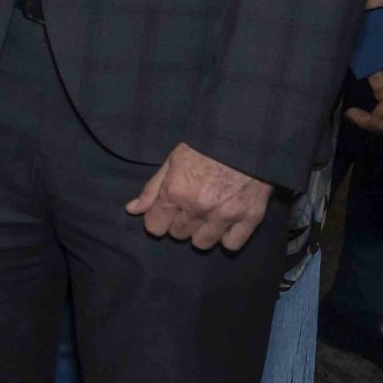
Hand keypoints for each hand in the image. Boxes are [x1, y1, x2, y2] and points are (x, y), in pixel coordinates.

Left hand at [125, 143, 271, 250]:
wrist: (245, 138)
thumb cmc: (205, 145)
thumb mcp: (172, 160)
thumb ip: (152, 189)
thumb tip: (132, 210)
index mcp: (175, 192)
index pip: (154, 227)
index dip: (158, 219)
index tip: (166, 211)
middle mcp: (198, 207)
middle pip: (178, 234)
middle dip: (179, 222)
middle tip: (190, 206)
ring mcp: (225, 215)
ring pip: (202, 243)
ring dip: (201, 232)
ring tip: (207, 215)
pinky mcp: (250, 218)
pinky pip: (231, 244)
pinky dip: (227, 236)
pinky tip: (225, 223)